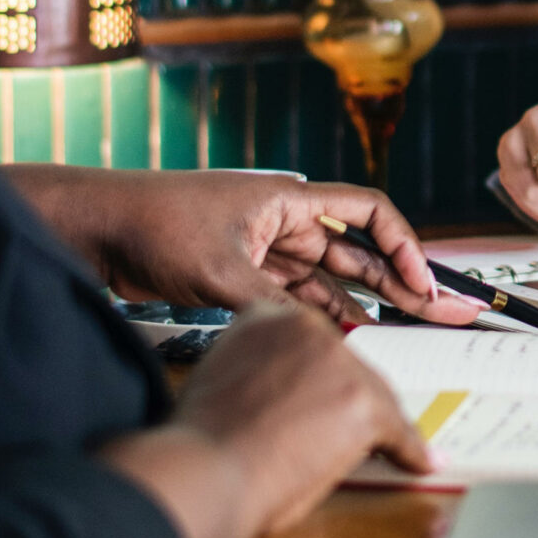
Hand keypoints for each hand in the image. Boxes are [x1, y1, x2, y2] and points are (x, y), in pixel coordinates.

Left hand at [5, 165, 482, 325]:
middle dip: (400, 278)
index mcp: (288, 199)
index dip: (403, 245)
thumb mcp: (218, 269)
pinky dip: (323, 314)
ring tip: (402, 329)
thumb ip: (272, 304)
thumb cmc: (155, 226)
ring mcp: (264, 249)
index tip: (421, 282)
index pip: (367, 212)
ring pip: (330, 277)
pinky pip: (298, 295)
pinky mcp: (243, 274)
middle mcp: (284, 221)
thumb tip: (319, 337)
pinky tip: (346, 335)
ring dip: (364, 301)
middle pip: (358, 249)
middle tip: (439, 310)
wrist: (98, 229)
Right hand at [175, 304, 432, 532]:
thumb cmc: (203, 441)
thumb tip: (280, 394)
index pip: (311, 343)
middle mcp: (308, 328)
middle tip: (337, 433)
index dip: (318, 377)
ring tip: (373, 450)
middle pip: (349, 365)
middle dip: (346, 402)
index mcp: (268, 317)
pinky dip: (410, 451)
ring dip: (374, 427)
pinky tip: (421, 461)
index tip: (321, 398)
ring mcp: (340, 363)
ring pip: (375, 395)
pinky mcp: (362, 402)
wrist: (206, 469)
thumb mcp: (219, 377)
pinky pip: (397, 431)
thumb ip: (254, 369)